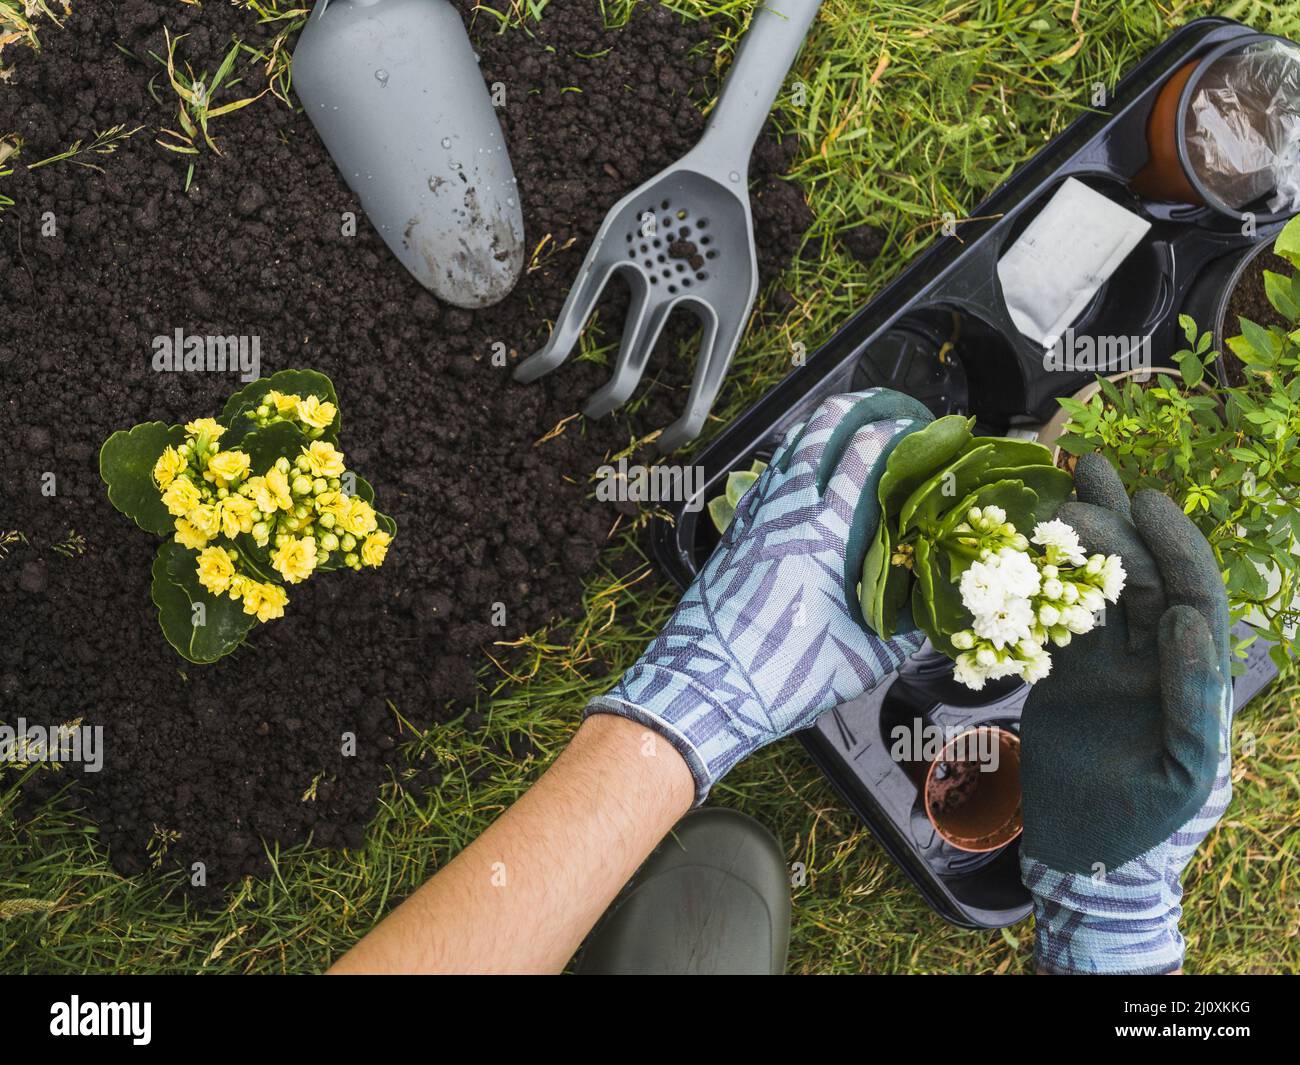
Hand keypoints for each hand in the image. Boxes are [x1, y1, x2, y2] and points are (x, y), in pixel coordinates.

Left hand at [588, 389, 933, 802]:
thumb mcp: (864, 660)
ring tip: (855, 429)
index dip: (899, 430)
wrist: (704, 687)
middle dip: (861, 407)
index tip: (926, 430)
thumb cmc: (781, 676)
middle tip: (891, 410)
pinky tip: (810, 476)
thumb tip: (933, 609)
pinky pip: (770, 476)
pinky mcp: (736, 530)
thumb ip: (905, 629)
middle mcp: (787, 510)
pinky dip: (795, 460)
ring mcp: (755, 515)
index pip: (866, 452)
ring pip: (791, 446)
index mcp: (825, 533)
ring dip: (824, 428)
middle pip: (823, 427)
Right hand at [1019, 454, 1232, 974]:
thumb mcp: (1184, 771)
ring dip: (1081, 540)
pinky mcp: (1064, 676)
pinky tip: (1025, 546)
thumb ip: (1192, 697)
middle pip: (1140, 578)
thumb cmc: (1145, 825)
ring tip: (1061, 488)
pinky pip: (1053, 619)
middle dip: (1116, 527)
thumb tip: (1181, 622)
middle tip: (1080, 483)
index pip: (1191, 596)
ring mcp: (1107, 666)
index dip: (1173, 545)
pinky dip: (1041, 583)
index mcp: (1191, 678)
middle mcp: (1153, 662)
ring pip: (1097, 589)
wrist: (1084, 856)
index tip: (1145, 501)